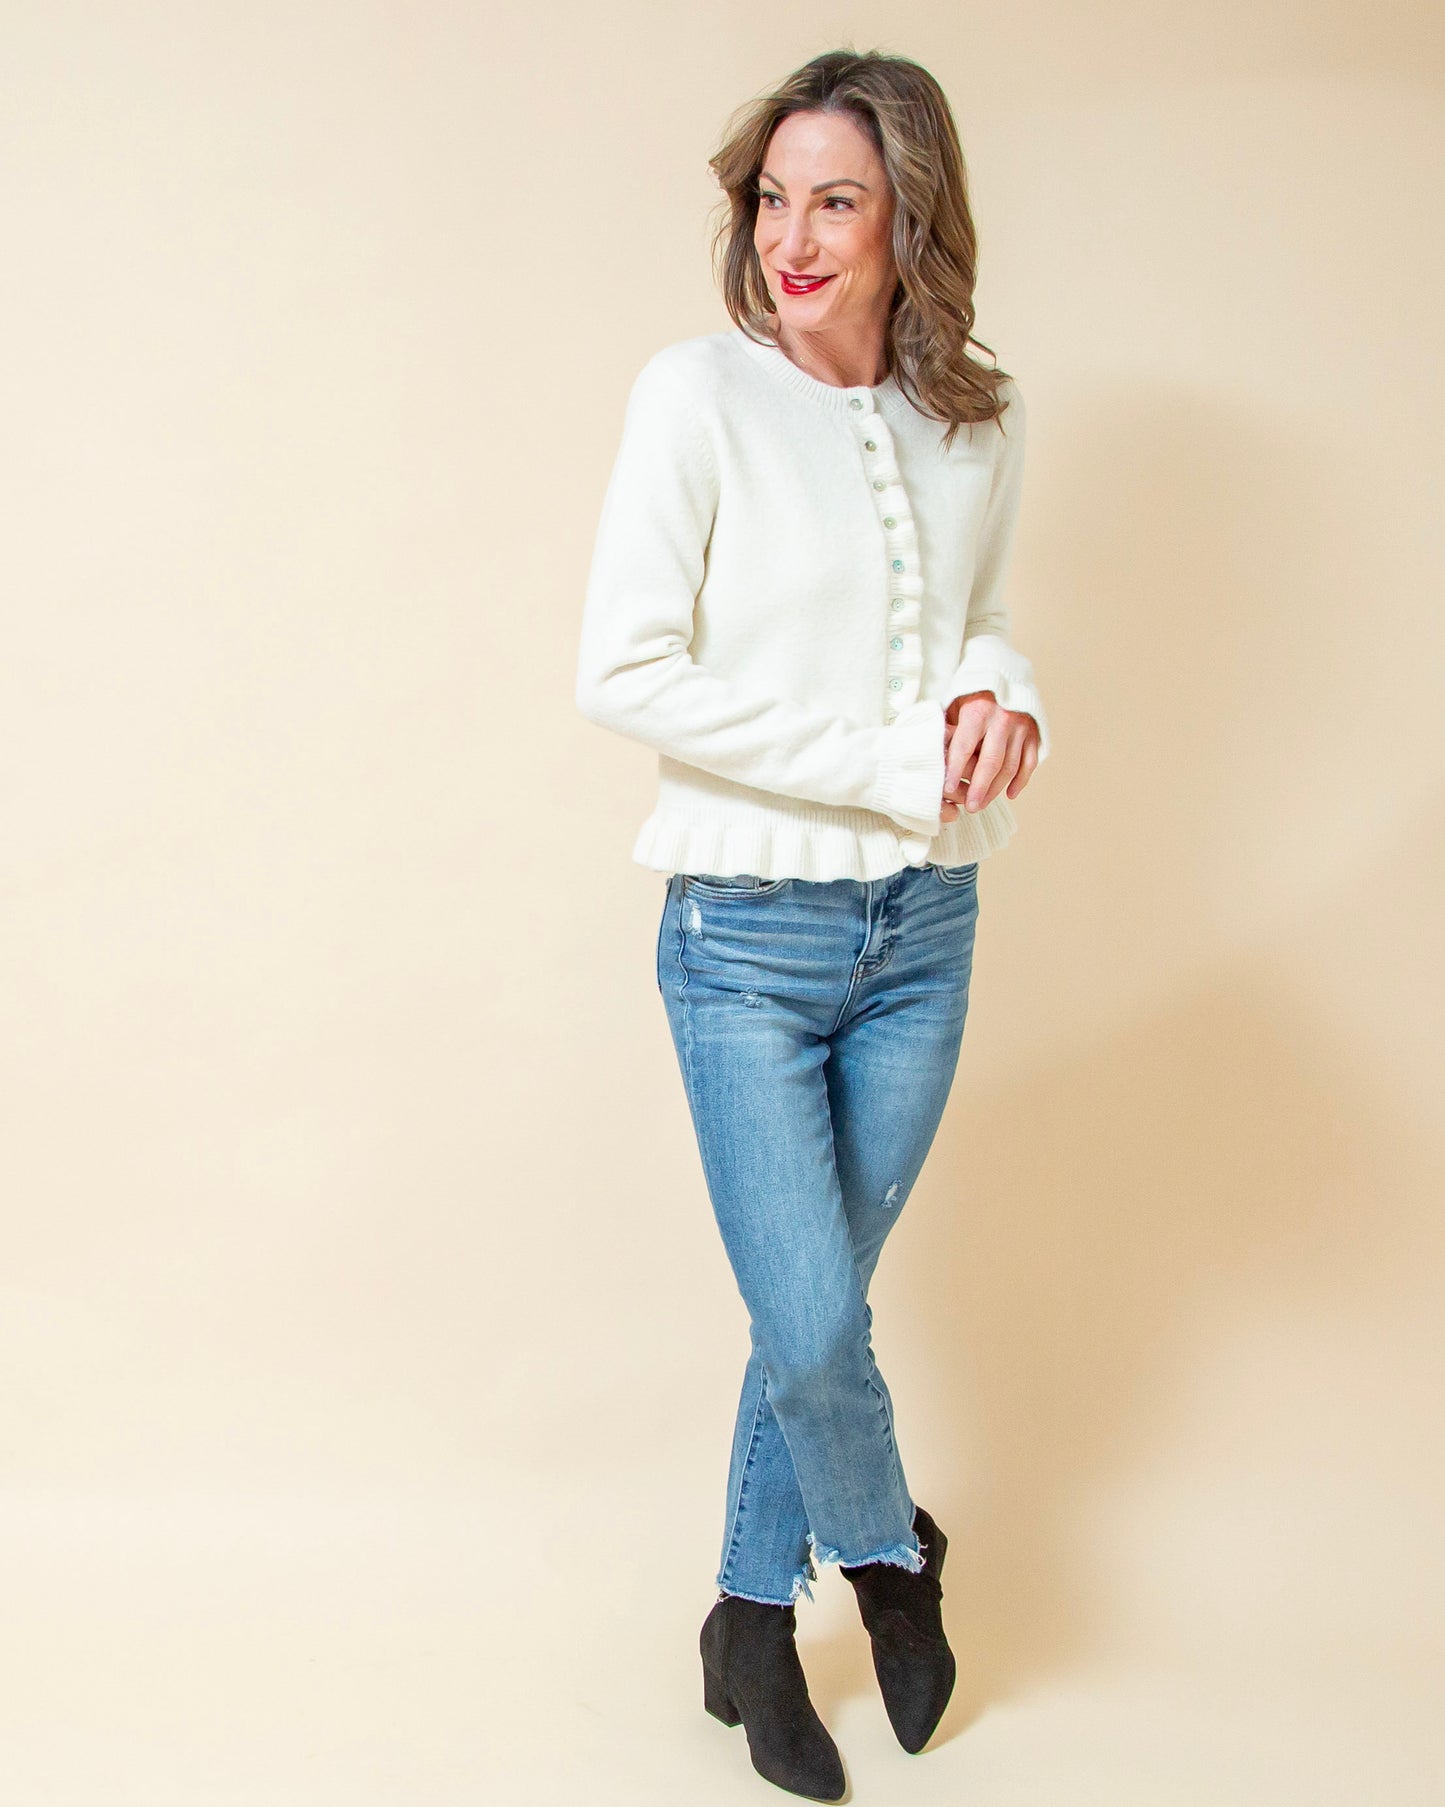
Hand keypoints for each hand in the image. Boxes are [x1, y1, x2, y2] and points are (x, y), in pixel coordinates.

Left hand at [939, 691, 1040, 819]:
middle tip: (970, 807)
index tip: (947, 789)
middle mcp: (1002, 719)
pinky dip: (1021, 781)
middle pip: (991, 762)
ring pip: (1010, 766)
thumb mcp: (956, 705)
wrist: (1006, 678)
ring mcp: (1021, 727)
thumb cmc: (973, 697)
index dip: (955, 770)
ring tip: (982, 804)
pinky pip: (1029, 763)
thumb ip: (949, 729)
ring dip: (996, 790)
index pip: (964, 747)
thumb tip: (932, 758)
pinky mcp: (1034, 734)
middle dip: (979, 788)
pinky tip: (1009, 795)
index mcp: (978, 711)